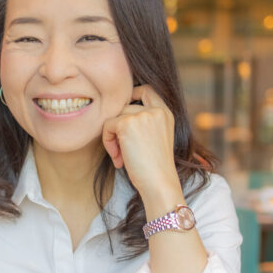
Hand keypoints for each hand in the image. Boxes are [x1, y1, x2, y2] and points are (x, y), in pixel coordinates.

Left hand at [101, 85, 182, 210]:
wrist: (158, 183)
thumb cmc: (155, 168)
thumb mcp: (156, 138)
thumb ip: (143, 122)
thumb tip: (116, 115)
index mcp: (165, 113)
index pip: (147, 90)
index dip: (132, 95)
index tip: (123, 115)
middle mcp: (156, 110)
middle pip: (124, 106)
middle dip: (118, 127)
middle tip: (121, 151)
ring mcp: (142, 115)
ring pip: (114, 117)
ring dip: (112, 137)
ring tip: (120, 157)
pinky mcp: (127, 123)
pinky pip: (106, 126)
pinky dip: (108, 143)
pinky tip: (118, 159)